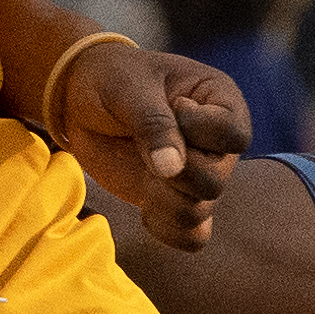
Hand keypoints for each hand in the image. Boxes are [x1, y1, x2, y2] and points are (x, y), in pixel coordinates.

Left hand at [55, 39, 254, 246]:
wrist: (81, 98)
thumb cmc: (112, 77)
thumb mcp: (129, 88)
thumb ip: (152, 124)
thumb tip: (172, 170)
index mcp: (221, 102)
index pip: (234, 135)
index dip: (200, 131)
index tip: (173, 106)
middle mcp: (218, 144)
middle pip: (216, 180)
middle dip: (172, 171)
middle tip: (142, 145)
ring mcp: (198, 175)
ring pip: (199, 211)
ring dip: (161, 198)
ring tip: (139, 171)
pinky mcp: (177, 201)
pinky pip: (190, 236)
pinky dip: (164, 227)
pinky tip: (143, 203)